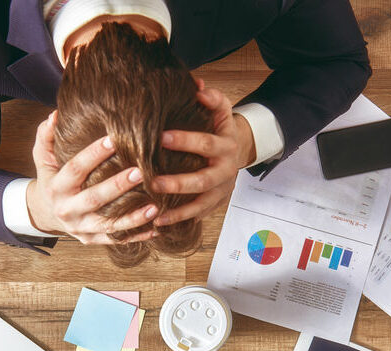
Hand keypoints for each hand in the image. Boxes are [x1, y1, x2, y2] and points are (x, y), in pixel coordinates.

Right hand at [27, 111, 158, 244]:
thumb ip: (46, 136)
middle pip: (94, 198)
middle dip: (117, 186)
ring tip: (154, 207)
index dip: (93, 154)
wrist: (45, 214)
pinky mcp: (91, 240)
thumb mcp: (42, 158)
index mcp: (56, 188)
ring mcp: (80, 228)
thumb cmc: (51, 180)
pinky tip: (155, 230)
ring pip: (108, 225)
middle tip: (140, 172)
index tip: (114, 139)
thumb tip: (55, 115)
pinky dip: (136, 236)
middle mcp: (67, 210)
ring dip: (132, 218)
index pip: (75, 169)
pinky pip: (115, 240)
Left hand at [152, 82, 255, 226]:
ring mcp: (221, 191)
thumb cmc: (219, 130)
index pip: (206, 144)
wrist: (237, 153)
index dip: (185, 141)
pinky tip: (159, 225)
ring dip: (178, 212)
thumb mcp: (221, 111)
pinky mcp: (214, 204)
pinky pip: (197, 216)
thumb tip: (196, 86)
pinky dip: (179, 221)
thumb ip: (211, 98)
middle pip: (202, 180)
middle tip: (153, 182)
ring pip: (200, 205)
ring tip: (156, 215)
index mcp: (226, 146)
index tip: (160, 138)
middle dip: (178, 183)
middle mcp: (225, 171)